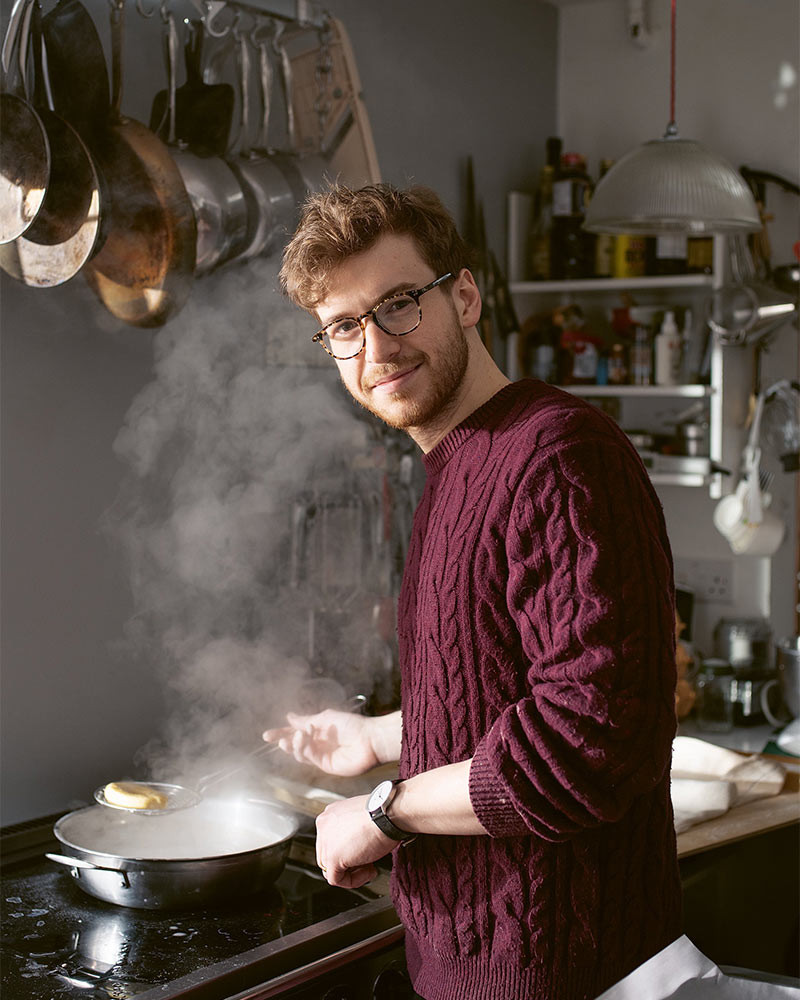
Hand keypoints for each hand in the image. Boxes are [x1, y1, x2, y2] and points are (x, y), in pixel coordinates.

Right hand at [263, 709, 381, 776]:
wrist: (369, 739)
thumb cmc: (352, 725)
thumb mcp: (325, 717)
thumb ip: (305, 719)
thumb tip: (289, 716)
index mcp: (317, 731)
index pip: (294, 732)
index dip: (281, 734)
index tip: (268, 735)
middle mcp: (317, 744)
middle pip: (294, 745)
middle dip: (284, 742)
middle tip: (277, 739)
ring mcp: (321, 755)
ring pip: (300, 754)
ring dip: (294, 745)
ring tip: (297, 736)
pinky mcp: (325, 765)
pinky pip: (309, 758)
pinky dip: (305, 749)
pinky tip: (306, 740)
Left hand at [315, 795, 395, 887]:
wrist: (388, 815)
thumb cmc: (383, 814)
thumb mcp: (362, 818)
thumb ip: (352, 830)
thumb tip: (356, 845)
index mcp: (330, 815)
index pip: (331, 841)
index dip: (348, 851)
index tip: (363, 851)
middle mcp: (324, 826)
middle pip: (329, 855)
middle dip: (349, 862)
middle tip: (368, 861)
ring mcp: (326, 842)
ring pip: (331, 869)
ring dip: (353, 872)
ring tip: (370, 866)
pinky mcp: (332, 858)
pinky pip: (336, 879)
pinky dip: (353, 881)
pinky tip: (369, 872)